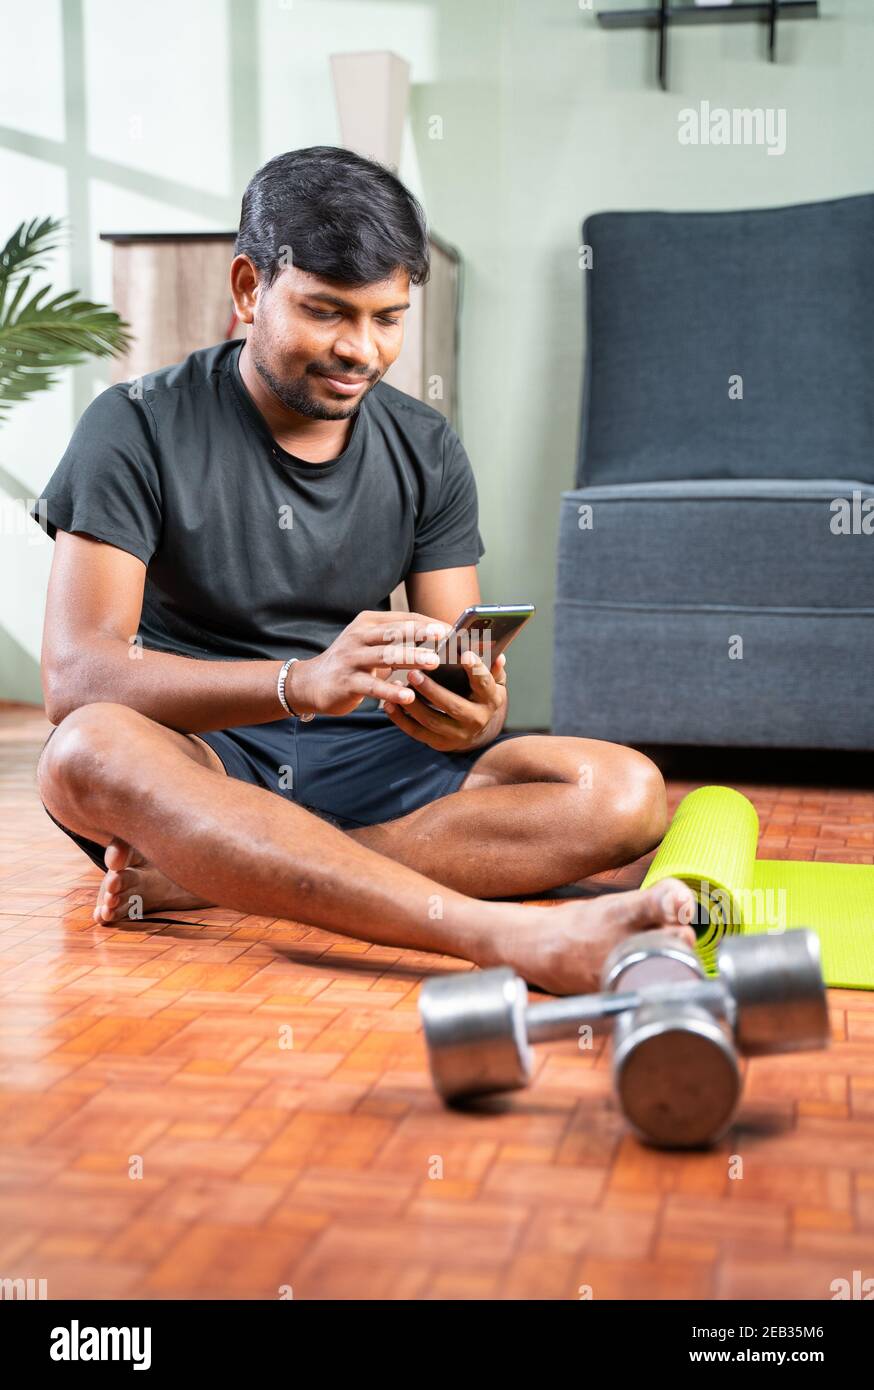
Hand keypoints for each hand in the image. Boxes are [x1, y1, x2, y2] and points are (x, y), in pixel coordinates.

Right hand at [286, 611, 451, 717]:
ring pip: (385, 655)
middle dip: (421, 634)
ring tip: (433, 663)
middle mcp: (358, 636)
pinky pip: (372, 686)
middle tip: (445, 638)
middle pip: (394, 632)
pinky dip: (391, 690)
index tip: (452, 630)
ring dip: (411, 658)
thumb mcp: (373, 646)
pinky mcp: (346, 681)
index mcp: (368, 623)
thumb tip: (437, 640)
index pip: (402, 619)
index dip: (427, 623)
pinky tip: (409, 696)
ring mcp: (351, 658)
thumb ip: (399, 642)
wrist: (311, 683)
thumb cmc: (352, 663)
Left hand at [381, 647, 507, 751]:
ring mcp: (457, 735)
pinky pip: (417, 732)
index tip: (464, 654)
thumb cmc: (482, 696)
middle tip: (413, 672)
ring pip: (431, 720)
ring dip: (412, 703)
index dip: (475, 669)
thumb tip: (498, 656)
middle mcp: (476, 720)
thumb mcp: (493, 683)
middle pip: (452, 705)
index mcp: (490, 699)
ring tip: (398, 684)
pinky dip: (400, 719)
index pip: (484, 683)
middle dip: (431, 690)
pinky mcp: (440, 743)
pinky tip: (389, 704)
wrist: (479, 731)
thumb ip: (492, 669)